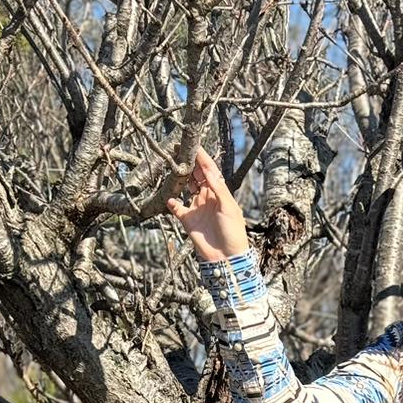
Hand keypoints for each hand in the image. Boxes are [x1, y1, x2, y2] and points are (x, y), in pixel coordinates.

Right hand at [164, 144, 250, 263]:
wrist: (226, 257)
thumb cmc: (233, 232)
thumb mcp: (229, 207)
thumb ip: (217, 188)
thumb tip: (207, 169)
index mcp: (219, 192)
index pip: (209, 170)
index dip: (201, 157)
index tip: (193, 145)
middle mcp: (207, 197)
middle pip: (196, 175)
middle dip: (188, 162)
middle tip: (178, 149)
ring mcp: (196, 207)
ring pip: (185, 187)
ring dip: (179, 177)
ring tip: (171, 165)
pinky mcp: (187, 219)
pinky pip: (176, 207)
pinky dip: (171, 202)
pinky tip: (169, 197)